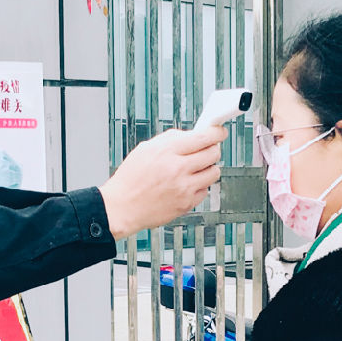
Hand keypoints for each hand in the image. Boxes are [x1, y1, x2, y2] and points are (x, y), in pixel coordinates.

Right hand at [99, 123, 224, 238]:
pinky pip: (205, 191)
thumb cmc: (130, 179)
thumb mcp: (145, 149)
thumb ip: (170, 140)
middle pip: (213, 153)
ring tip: (195, 169)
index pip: (203, 137)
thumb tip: (192, 135)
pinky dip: (199, 186)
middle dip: (212, 149)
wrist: (122, 207)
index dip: (216, 133)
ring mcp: (184, 188)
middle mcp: (177, 169)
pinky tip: (186, 185)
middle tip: (207, 149)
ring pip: (214, 172)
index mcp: (166, 151)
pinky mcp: (186, 204)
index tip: (219, 132)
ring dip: (208, 168)